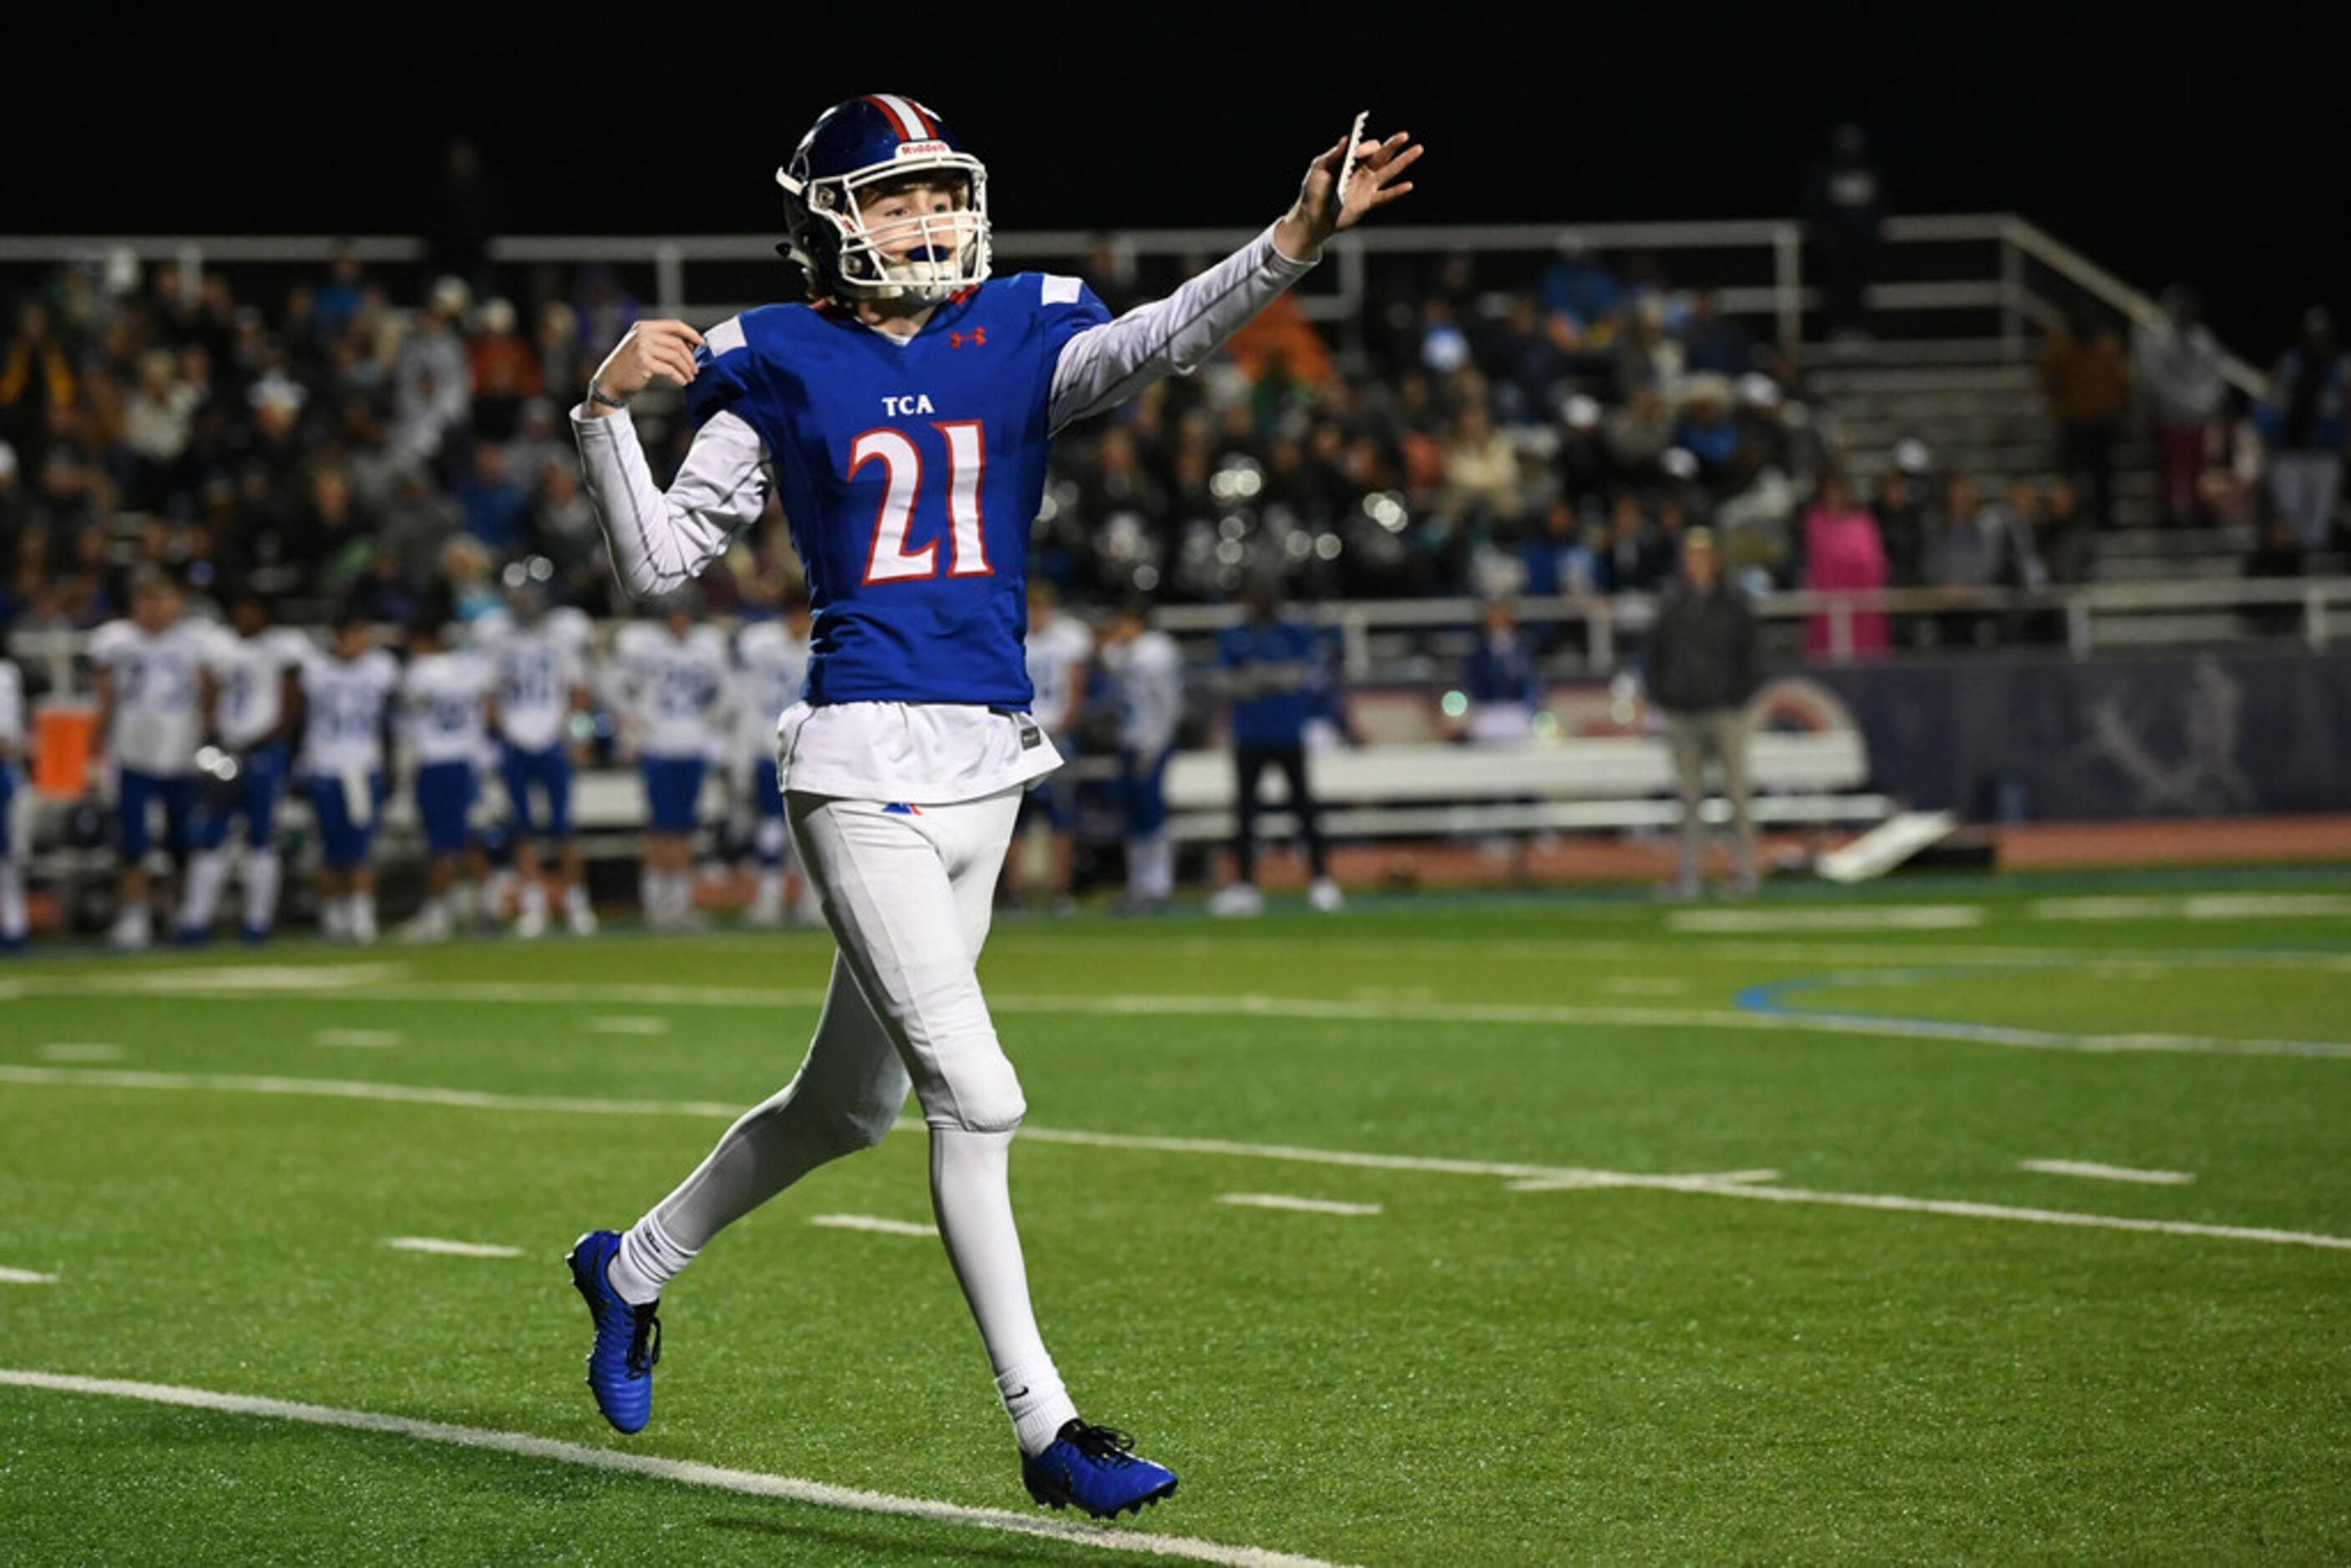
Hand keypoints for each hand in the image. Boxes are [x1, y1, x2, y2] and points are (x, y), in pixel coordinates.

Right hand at [586, 320, 703, 412]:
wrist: (610, 381)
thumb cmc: (629, 366)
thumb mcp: (642, 346)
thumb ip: (661, 342)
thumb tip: (690, 345)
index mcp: (643, 326)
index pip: (674, 325)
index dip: (690, 333)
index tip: (701, 343)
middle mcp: (642, 334)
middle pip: (677, 343)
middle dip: (690, 358)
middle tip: (695, 369)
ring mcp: (642, 347)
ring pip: (675, 356)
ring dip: (686, 369)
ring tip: (690, 377)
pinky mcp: (643, 362)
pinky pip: (669, 369)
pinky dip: (679, 377)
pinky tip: (682, 382)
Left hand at [1276, 126, 1423, 257]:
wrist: (1311, 218)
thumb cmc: (1313, 192)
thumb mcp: (1319, 169)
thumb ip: (1333, 155)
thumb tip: (1347, 139)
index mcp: (1350, 160)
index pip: (1365, 148)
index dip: (1365, 148)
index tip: (1357, 153)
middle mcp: (1361, 171)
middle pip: (1381, 155)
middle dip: (1393, 144)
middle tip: (1405, 135)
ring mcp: (1366, 187)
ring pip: (1389, 171)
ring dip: (1403, 161)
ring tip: (1418, 149)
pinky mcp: (1368, 203)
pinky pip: (1385, 196)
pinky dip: (1396, 191)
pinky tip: (1408, 185)